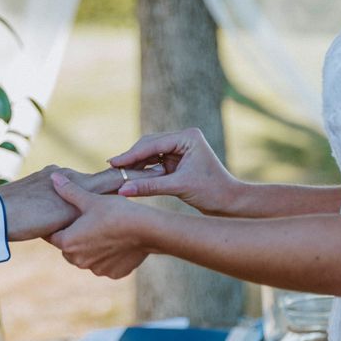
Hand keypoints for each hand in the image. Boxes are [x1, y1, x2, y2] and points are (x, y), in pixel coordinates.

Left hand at [48, 173, 151, 278]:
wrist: (148, 230)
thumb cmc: (116, 212)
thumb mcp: (91, 199)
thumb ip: (69, 191)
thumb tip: (53, 178)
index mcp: (68, 243)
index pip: (52, 235)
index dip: (58, 224)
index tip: (64, 216)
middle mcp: (78, 260)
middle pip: (69, 247)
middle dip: (74, 236)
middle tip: (86, 221)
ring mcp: (96, 269)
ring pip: (87, 257)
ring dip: (91, 247)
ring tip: (103, 230)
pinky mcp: (112, 274)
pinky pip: (104, 263)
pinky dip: (108, 255)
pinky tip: (117, 241)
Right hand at [109, 128, 239, 214]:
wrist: (229, 203)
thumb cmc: (211, 192)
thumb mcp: (178, 187)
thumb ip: (149, 186)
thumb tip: (122, 190)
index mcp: (188, 137)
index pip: (153, 144)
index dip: (131, 154)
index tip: (113, 162)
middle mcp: (183, 138)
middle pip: (149, 145)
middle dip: (131, 157)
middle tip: (112, 168)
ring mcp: (179, 148)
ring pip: (149, 153)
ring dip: (135, 164)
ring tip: (117, 174)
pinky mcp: (176, 159)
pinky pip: (153, 162)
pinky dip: (142, 169)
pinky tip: (129, 176)